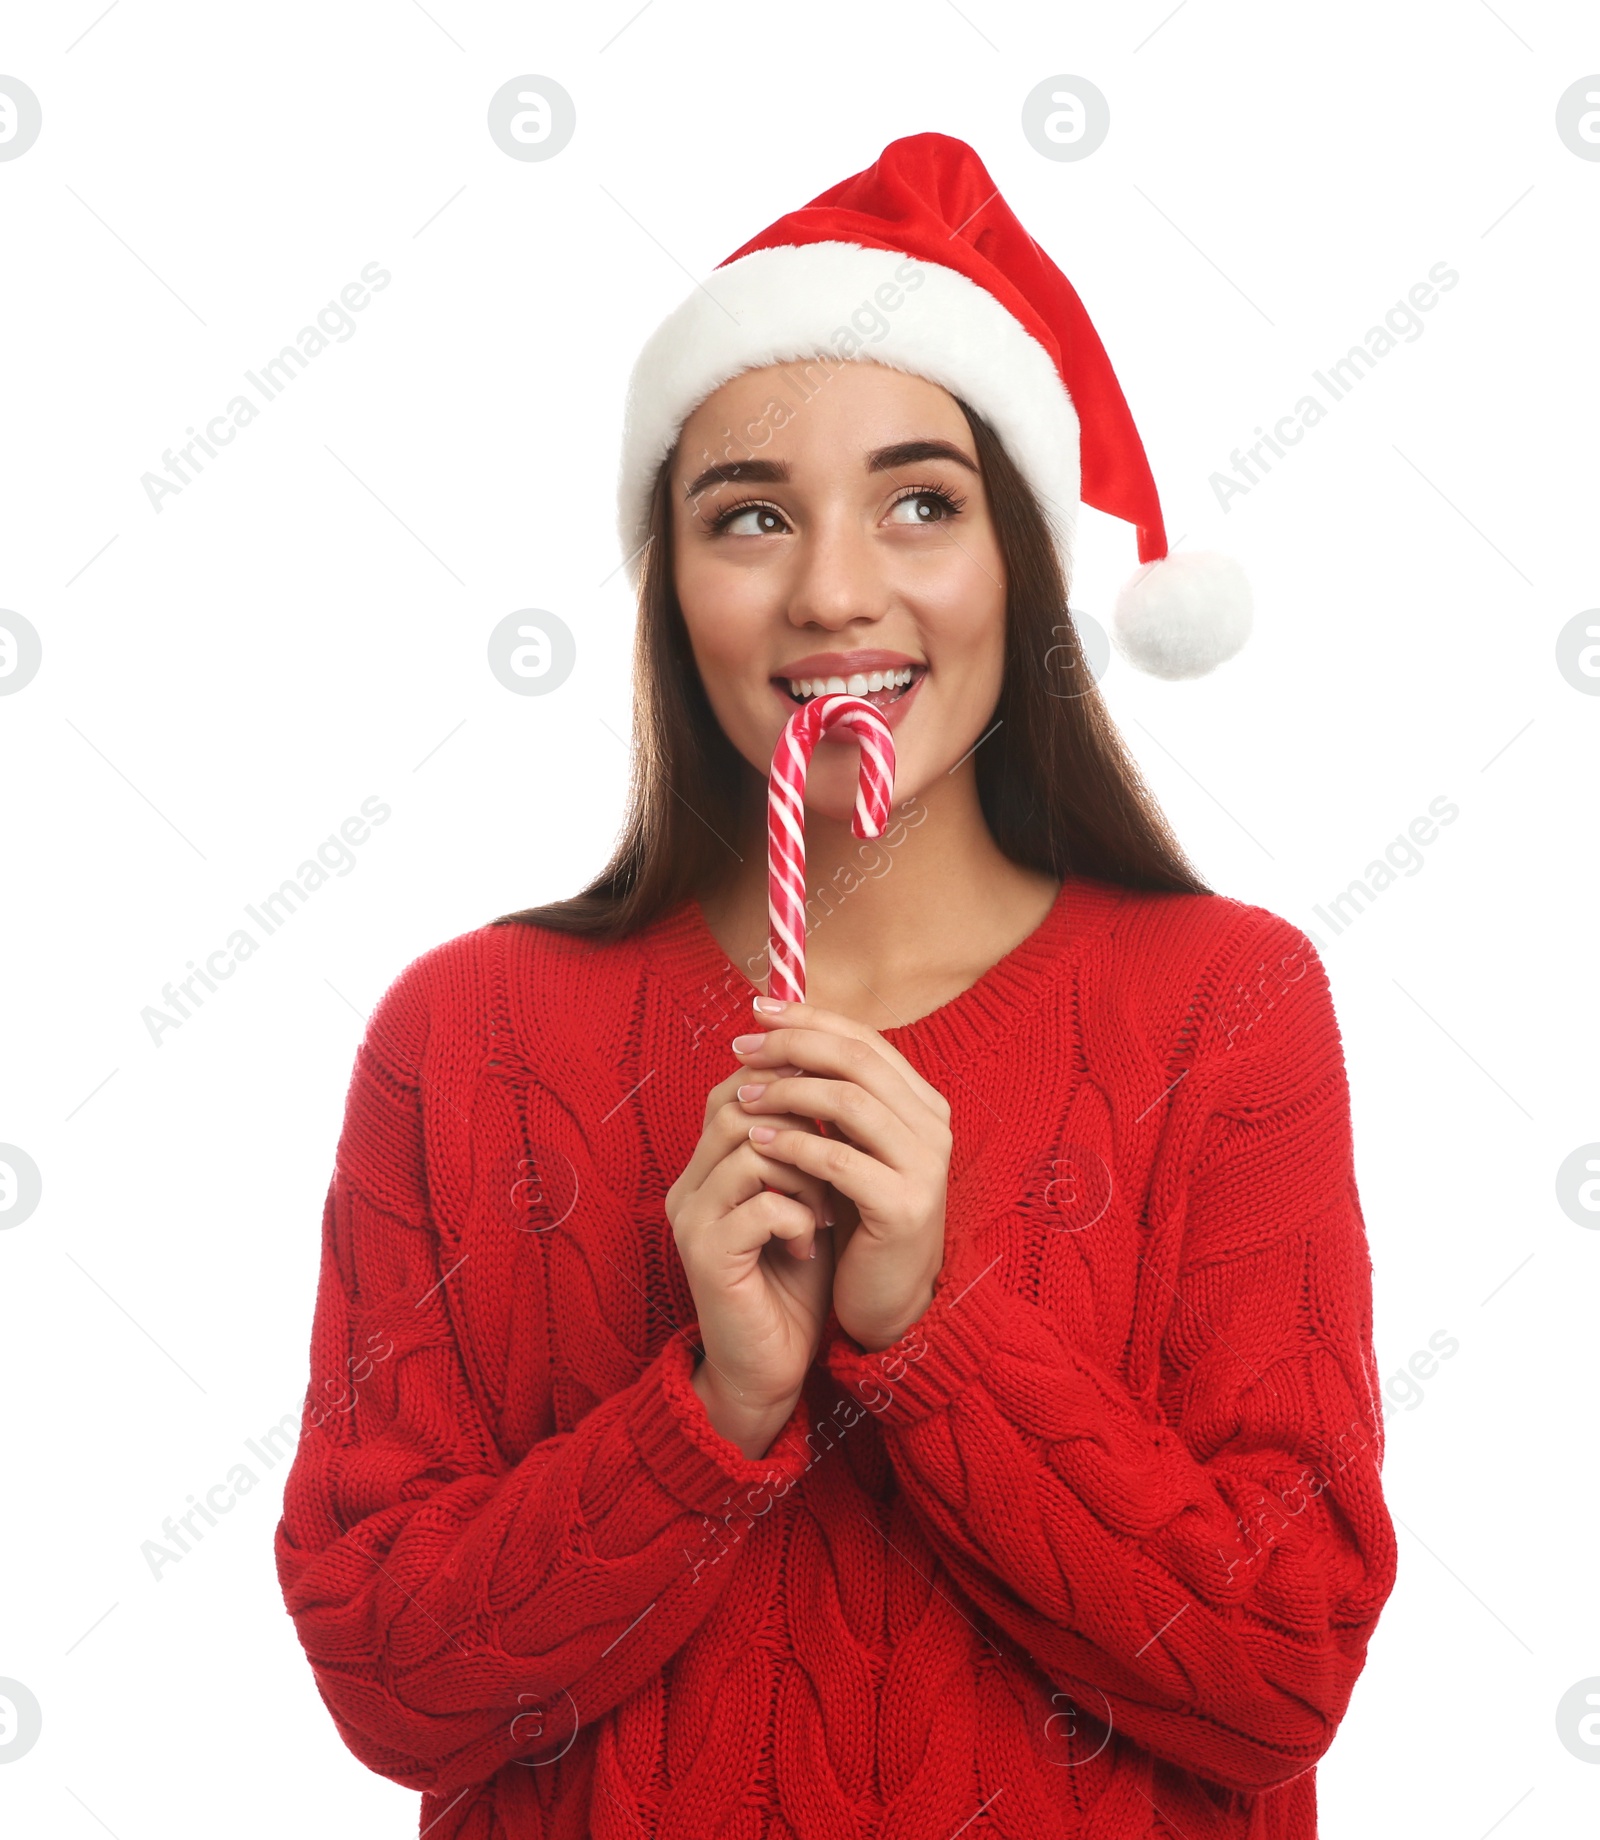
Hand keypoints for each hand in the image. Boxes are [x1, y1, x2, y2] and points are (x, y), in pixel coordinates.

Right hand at [664, 1062, 836, 1457]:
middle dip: (802, 1129)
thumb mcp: (805, 1199)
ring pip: (751, 1150)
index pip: (733, 1089)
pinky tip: (808, 1247)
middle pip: (738, 1108)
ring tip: (822, 1213)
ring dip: (805, 1175)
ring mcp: (691, 1218)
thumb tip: (836, 1084)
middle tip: (833, 1167)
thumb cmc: (794, 1280)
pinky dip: (799, 1219)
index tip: (835, 1116)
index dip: (788, 1089)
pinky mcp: (705, 1254)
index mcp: (706, 1166)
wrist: (770, 1365)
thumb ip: (806, 1148)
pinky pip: (761, 1205)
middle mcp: (688, 1185)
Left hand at [731, 997, 951, 1351]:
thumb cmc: (860, 1216)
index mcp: (922, 1102)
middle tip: (741, 1047)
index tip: (757, 1012)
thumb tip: (778, 1037)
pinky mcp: (904, 1207)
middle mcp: (934, 1126)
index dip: (809, 1019)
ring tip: (743, 1095)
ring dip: (788, 1092)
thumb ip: (834, 1097)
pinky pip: (840, 1160)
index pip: (865, 1039)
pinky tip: (758, 1141)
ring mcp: (925, 1166)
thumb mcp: (852, 1146)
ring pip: (850, 1102)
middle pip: (857, 1060)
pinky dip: (794, 1144)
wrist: (888, 1296)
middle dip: (792, 1046)